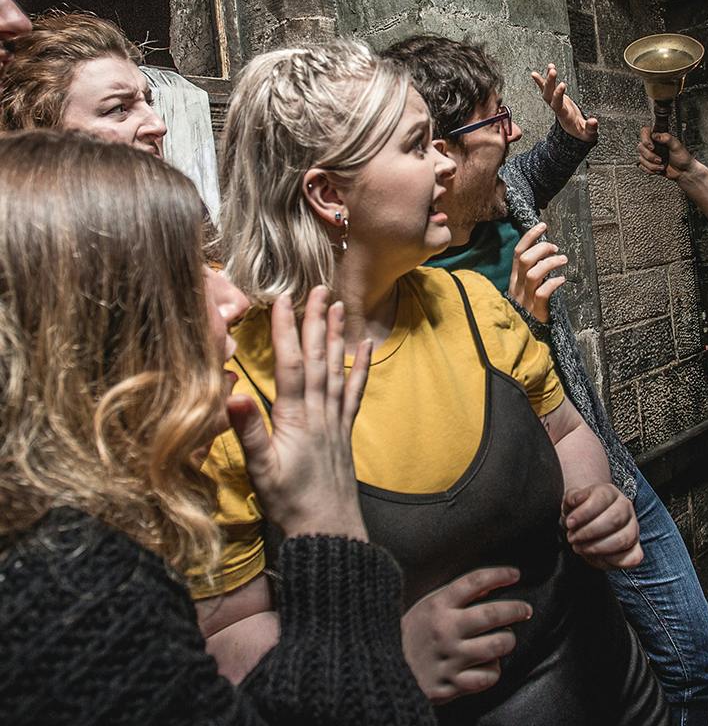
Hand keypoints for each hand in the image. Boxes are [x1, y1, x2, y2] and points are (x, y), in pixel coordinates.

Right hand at [227, 286, 371, 540]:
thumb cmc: (289, 502)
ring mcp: (335, 419)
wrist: (328, 529)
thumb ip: (248, 431)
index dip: (286, 330)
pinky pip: (354, 392)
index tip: (283, 299)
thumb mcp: (261, 470)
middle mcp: (319, 411)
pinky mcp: (344, 430)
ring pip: (336, 368)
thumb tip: (233, 393)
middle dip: (315, 322)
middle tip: (318, 288)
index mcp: (295, 417)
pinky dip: (360, 367)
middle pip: (317, 358)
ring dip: (336, 336)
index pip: (290, 363)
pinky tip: (365, 348)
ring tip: (337, 306)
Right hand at [401, 567, 531, 703]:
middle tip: (525, 609)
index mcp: (437, 605)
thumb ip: (456, 595)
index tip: (515, 574)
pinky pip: (487, 677)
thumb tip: (490, 586)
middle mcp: (445, 630)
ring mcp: (449, 659)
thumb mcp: (428, 605)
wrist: (381, 669)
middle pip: (492, 615)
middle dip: (516, 609)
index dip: (499, 574)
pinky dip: (494, 669)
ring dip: (508, 640)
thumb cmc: (411, 633)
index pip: (475, 582)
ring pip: (496, 646)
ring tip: (507, 638)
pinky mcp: (450, 685)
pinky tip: (490, 664)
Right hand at [507, 221, 566, 323]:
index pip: (518, 253)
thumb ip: (531, 272)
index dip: (530, 237)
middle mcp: (518, 287)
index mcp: (515, 279)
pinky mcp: (535, 311)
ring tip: (563, 260)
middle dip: (541, 249)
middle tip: (555, 248)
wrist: (524, 336)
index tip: (543, 225)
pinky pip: (542, 293)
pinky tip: (562, 279)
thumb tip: (545, 251)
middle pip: (525, 260)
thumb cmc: (529, 309)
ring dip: (550, 263)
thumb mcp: (525, 289)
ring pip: (533, 274)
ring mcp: (525, 299)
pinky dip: (553, 283)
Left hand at [531, 63, 597, 142]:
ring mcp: (556, 103)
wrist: (573, 132)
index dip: (558, 95)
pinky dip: (545, 78)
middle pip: (549, 96)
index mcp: (564, 116)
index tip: (562, 84)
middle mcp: (558, 108)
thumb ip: (590, 128)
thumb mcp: (588, 135)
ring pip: (547, 91)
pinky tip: (547, 68)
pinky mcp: (557, 98)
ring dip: (547, 79)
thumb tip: (594, 121)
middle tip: (553, 71)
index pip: (557, 105)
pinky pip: (549, 88)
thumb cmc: (581, 133)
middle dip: (550, 83)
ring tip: (551, 67)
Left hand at [562, 483, 642, 569]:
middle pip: (614, 519)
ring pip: (623, 539)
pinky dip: (612, 560)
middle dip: (588, 532)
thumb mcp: (571, 501)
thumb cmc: (579, 511)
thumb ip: (572, 498)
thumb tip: (576, 500)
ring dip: (597, 547)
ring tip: (579, 547)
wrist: (587, 522)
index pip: (602, 498)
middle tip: (572, 537)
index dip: (584, 512)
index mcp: (610, 492)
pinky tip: (596, 557)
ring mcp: (633, 528)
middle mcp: (625, 508)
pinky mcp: (635, 549)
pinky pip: (632, 558)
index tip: (569, 523)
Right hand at [637, 126, 694, 179]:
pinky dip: (651, 170)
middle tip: (660, 159)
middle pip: (641, 147)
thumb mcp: (677, 146)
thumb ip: (667, 138)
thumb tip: (655, 134)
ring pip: (641, 158)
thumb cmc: (683, 157)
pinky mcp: (648, 164)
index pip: (645, 132)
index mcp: (659, 138)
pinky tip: (658, 169)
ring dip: (652, 165)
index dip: (645, 139)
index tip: (652, 147)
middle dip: (650, 156)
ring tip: (662, 166)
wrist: (684, 172)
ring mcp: (650, 154)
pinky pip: (642, 166)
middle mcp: (652, 145)